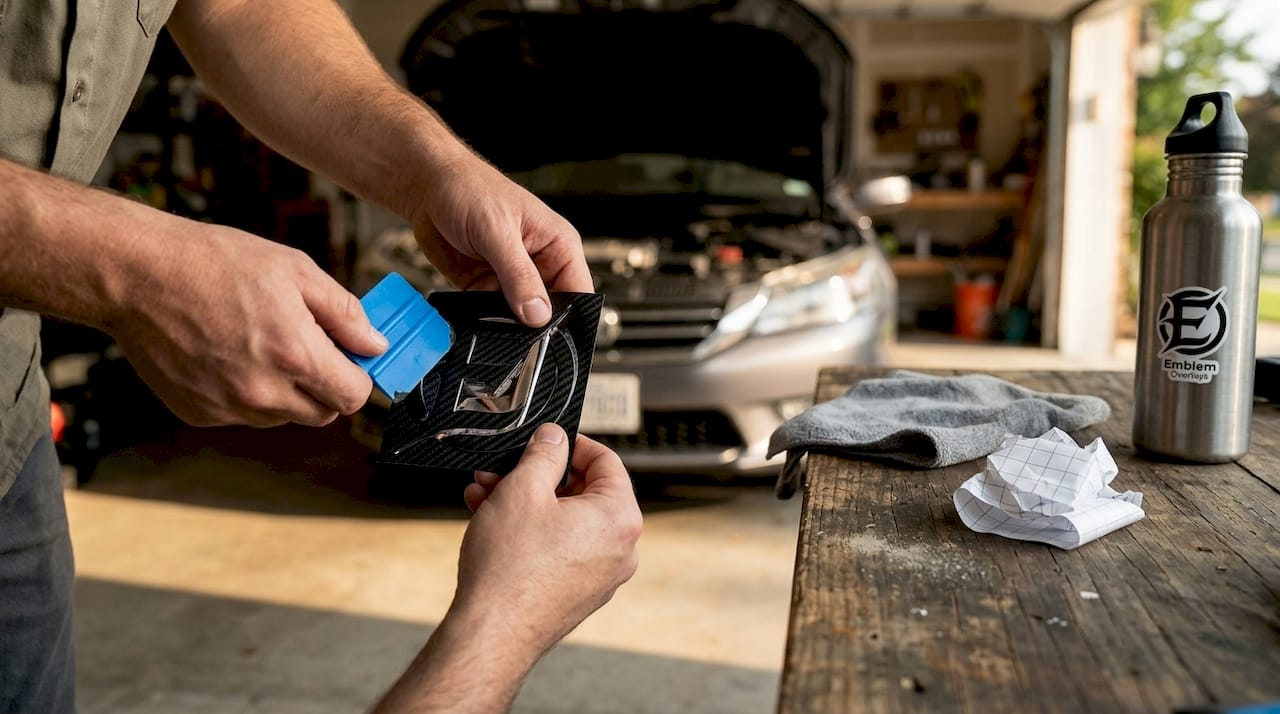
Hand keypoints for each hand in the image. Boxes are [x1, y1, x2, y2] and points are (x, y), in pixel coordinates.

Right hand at [109, 219, 386, 427]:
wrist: (138, 275)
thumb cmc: (214, 264)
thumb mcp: (295, 271)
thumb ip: (344, 313)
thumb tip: (375, 344)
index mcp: (293, 354)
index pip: (353, 396)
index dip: (358, 375)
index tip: (351, 358)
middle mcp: (263, 391)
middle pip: (323, 413)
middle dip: (326, 385)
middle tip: (309, 347)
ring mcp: (228, 408)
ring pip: (283, 416)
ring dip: (287, 391)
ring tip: (260, 343)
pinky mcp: (199, 414)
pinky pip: (243, 415)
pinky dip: (247, 394)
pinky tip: (229, 354)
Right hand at [370, 426, 640, 712]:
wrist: (492, 634)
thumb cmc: (510, 569)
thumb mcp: (523, 489)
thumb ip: (544, 453)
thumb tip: (554, 437)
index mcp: (620, 518)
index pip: (607, 461)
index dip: (572, 443)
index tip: (547, 439)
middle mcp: (620, 549)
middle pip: (582, 492)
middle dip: (537, 476)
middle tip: (503, 470)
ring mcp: (600, 576)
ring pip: (564, 521)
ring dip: (525, 502)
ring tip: (485, 495)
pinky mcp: (577, 593)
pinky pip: (559, 549)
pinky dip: (530, 531)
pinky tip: (492, 522)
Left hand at [408, 152, 592, 326]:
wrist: (426, 186)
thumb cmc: (469, 188)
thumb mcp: (498, 232)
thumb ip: (519, 276)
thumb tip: (538, 314)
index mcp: (558, 245)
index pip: (579, 291)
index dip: (571, 316)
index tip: (553, 334)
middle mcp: (539, 264)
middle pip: (551, 310)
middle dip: (536, 324)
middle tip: (519, 329)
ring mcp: (512, 277)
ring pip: (520, 316)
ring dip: (507, 322)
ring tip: (492, 315)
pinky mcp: (486, 286)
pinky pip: (491, 314)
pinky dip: (484, 318)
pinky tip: (475, 312)